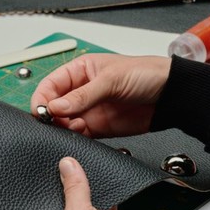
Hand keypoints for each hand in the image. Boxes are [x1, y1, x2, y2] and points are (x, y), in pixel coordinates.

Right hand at [31, 54, 170, 137]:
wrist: (170, 95)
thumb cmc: (145, 74)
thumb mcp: (110, 80)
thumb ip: (82, 96)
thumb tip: (55, 107)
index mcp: (79, 71)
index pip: (50, 85)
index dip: (42, 97)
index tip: (40, 110)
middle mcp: (80, 91)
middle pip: (53, 106)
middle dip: (50, 115)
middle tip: (53, 123)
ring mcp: (88, 110)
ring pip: (63, 122)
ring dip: (61, 128)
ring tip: (69, 129)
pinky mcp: (98, 127)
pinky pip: (79, 135)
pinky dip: (74, 138)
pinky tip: (78, 136)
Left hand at [39, 157, 143, 209]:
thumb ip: (73, 188)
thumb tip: (67, 165)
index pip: (41, 203)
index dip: (45, 185)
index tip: (49, 166)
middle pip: (62, 202)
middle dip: (69, 186)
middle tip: (71, 165)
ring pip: (83, 206)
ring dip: (89, 192)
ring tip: (88, 173)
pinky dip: (105, 202)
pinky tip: (108, 190)